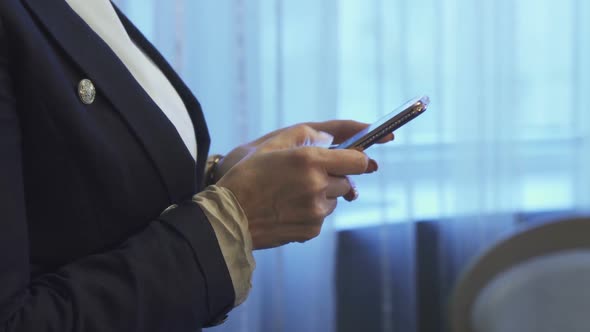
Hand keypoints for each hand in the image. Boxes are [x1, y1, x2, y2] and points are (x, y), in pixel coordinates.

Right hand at [217, 125, 372, 248]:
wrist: (228, 216)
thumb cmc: (246, 177)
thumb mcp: (271, 146)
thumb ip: (306, 136)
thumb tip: (330, 139)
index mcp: (309, 160)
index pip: (358, 161)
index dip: (356, 159)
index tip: (350, 159)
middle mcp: (317, 185)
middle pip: (346, 181)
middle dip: (333, 177)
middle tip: (305, 176)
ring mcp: (316, 211)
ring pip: (334, 199)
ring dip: (322, 195)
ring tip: (291, 194)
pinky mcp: (312, 230)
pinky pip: (322, 217)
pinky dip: (311, 212)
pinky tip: (288, 208)